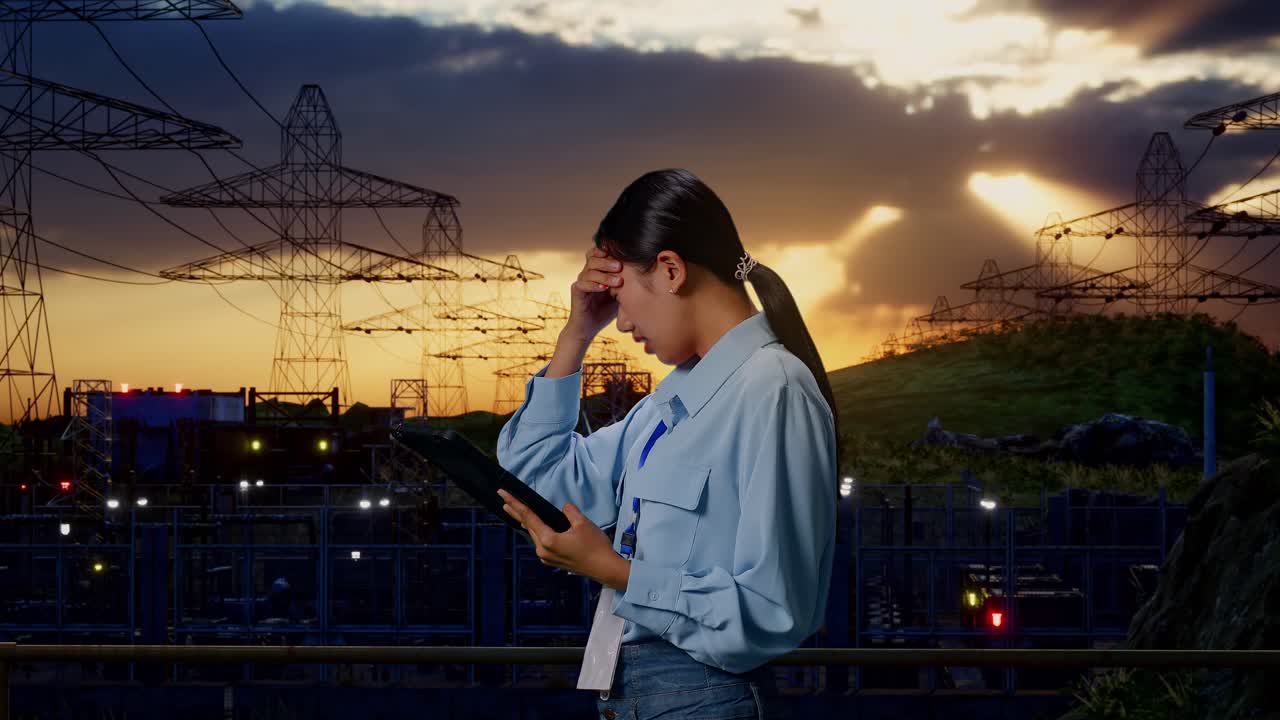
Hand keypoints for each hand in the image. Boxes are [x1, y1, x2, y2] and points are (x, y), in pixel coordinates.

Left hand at [497, 488, 629, 590]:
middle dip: (516, 512)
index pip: (528, 517)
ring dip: (525, 522)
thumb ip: (569, 511)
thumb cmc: (595, 546)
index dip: (515, 504)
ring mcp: (547, 557)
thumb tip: (564, 508)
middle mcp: (543, 550)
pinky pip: (540, 542)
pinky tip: (534, 526)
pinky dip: (536, 531)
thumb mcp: (583, 523)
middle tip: (504, 500)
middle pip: (528, 526)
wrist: (604, 569)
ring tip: (515, 511)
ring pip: (533, 535)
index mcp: (548, 540)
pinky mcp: (553, 560)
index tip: (503, 494)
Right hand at [563, 247, 623, 342]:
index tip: (623, 255)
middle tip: (620, 266)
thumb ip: (628, 282)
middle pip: (593, 257)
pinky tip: (604, 288)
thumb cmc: (606, 310)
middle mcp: (588, 273)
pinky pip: (582, 284)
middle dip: (608, 261)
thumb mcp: (620, 294)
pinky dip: (594, 285)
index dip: (608, 251)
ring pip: (589, 271)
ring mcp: (581, 281)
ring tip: (617, 281)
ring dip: (604, 274)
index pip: (600, 252)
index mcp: (598, 270)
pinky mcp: (576, 292)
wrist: (589, 328)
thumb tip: (648, 272)